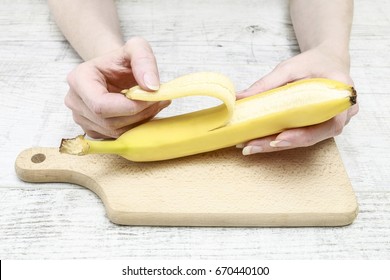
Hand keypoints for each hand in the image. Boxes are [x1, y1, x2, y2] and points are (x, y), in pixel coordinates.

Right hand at [65, 37, 169, 138]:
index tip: (153, 98)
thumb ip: (144, 61)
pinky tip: (144, 112)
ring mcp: (82, 119)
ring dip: (141, 121)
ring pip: (115, 132)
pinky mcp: (93, 131)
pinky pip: (117, 137)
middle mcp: (75, 101)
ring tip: (155, 104)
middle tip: (160, 100)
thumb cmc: (122, 60)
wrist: (113, 71)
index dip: (130, 107)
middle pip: (109, 121)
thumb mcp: (136, 48)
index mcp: (79, 79)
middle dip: (140, 114)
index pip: (101, 105)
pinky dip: (135, 128)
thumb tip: (151, 87)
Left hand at [236, 45, 358, 154]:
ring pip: (303, 140)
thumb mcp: (290, 68)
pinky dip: (279, 140)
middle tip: (252, 146)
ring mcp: (330, 123)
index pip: (330, 124)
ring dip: (276, 145)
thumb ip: (267, 83)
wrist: (327, 60)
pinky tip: (258, 142)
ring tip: (250, 146)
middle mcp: (341, 115)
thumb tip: (239, 97)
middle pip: (312, 137)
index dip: (304, 135)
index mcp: (342, 96)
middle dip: (279, 143)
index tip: (279, 138)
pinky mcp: (317, 127)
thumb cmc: (313, 62)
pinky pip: (299, 136)